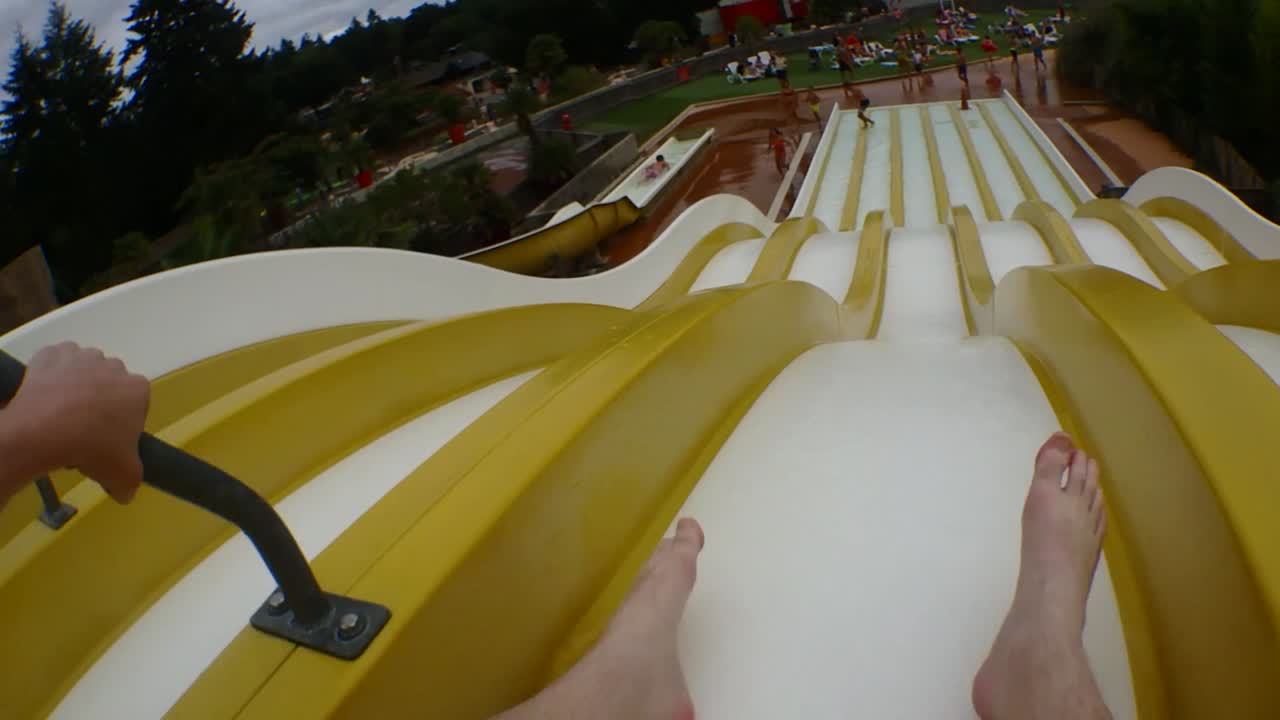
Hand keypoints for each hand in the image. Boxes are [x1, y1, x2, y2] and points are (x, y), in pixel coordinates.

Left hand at [2, 343, 148, 502]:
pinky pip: (55, 360)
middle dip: (101, 401)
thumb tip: (126, 494)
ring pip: (84, 368)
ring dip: (77, 383)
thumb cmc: (91, 449)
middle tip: (84, 429)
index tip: (109, 438)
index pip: (137, 403)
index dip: (123, 421)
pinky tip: (46, 393)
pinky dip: (51, 372)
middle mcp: (114, 367)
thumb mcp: (122, 475)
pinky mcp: (51, 355)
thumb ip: (130, 484)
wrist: (42, 433)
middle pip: (111, 383)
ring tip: (62, 412)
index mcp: (137, 390)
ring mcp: (81, 357)